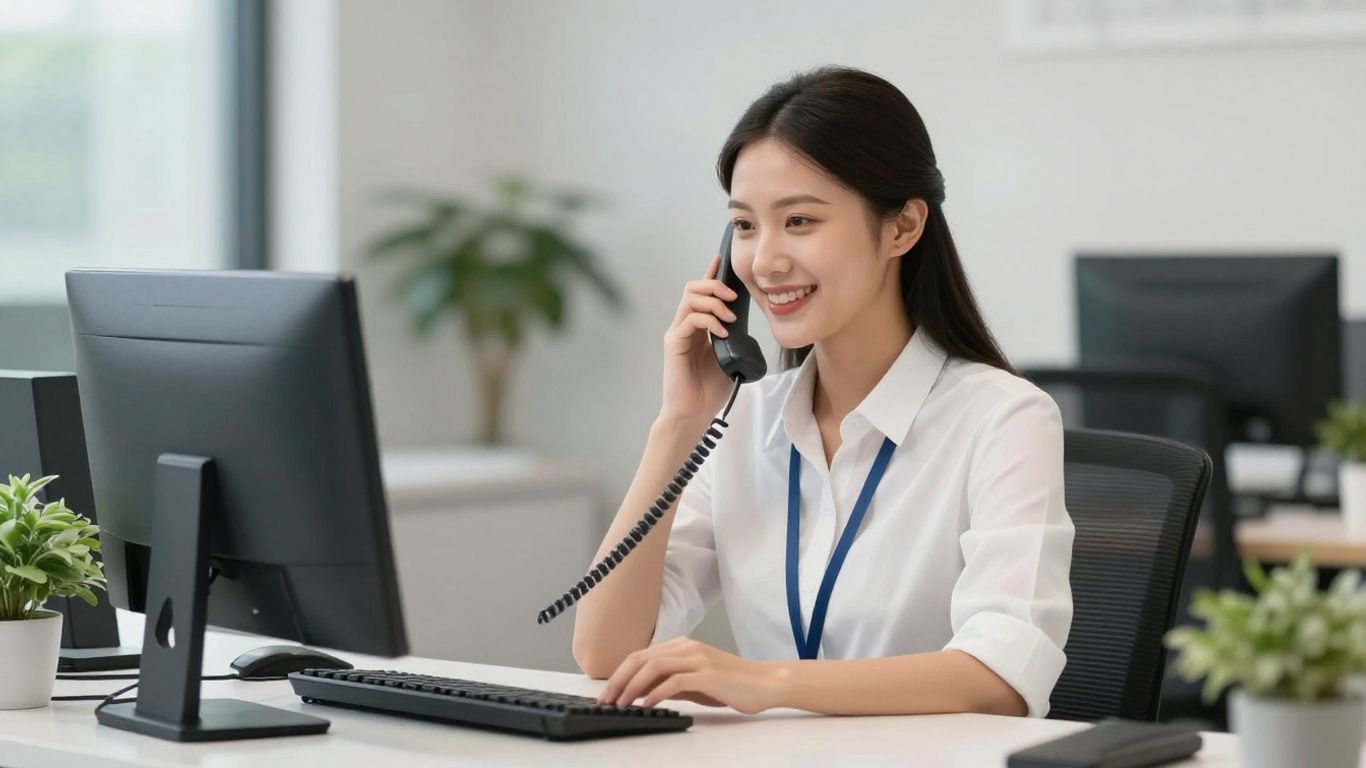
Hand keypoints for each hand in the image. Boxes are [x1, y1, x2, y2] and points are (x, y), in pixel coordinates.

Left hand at [595, 636, 784, 714]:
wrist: (766, 683)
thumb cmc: (733, 684)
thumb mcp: (696, 682)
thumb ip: (672, 683)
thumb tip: (644, 693)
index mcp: (682, 646)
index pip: (641, 656)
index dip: (620, 674)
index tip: (607, 694)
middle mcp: (687, 648)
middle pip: (642, 658)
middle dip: (619, 680)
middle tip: (606, 701)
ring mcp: (698, 659)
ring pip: (654, 667)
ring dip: (632, 687)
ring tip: (622, 704)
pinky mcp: (708, 674)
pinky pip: (675, 681)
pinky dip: (656, 692)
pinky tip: (647, 705)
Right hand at [658, 255, 742, 426]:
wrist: (694, 414)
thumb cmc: (709, 390)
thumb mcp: (729, 358)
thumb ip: (733, 338)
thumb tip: (744, 323)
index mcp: (697, 328)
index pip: (701, 293)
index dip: (710, 274)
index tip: (720, 259)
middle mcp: (684, 327)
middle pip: (693, 288)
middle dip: (714, 285)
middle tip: (732, 297)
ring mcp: (677, 334)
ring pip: (690, 299)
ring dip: (714, 302)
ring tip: (730, 318)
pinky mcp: (673, 344)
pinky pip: (690, 320)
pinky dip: (709, 321)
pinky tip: (722, 332)